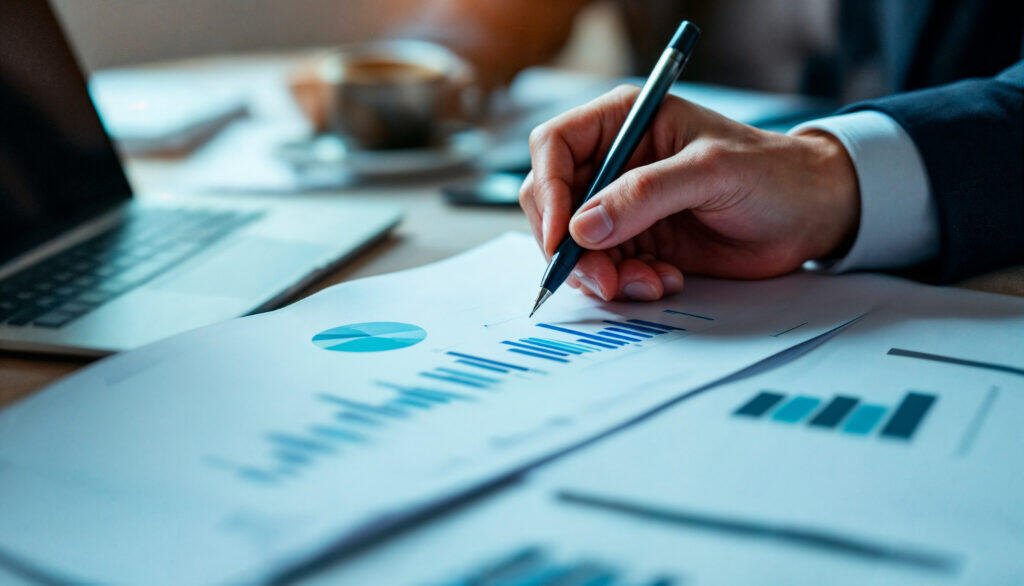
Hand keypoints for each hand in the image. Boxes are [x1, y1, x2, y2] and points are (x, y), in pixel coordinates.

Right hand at [519, 85, 859, 300]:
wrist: (810, 215)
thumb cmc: (772, 173)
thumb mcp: (710, 172)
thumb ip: (646, 195)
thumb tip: (583, 228)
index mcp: (624, 121)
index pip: (554, 147)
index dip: (549, 192)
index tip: (563, 238)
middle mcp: (616, 161)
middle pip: (556, 203)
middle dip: (571, 247)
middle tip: (602, 278)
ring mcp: (624, 205)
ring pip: (577, 245)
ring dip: (602, 273)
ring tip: (649, 282)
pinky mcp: (639, 241)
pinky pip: (607, 268)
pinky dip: (626, 283)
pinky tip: (664, 281)